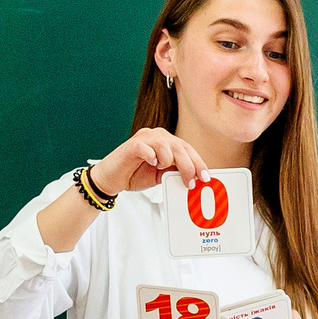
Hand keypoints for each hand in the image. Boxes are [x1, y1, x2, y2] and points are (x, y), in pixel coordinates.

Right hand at [87, 126, 209, 196]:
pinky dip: (151, 155)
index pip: (187, 149)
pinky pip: (145, 147)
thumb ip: (175, 172)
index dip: (198, 162)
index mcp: (165, 141)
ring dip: (169, 161)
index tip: (206, 177)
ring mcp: (144, 138)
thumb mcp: (161, 175)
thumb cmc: (136, 174)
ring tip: (162, 170)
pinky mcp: (132, 145)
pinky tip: (152, 163)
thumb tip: (194, 178)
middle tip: (191, 182)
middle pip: (179, 147)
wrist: (112, 178)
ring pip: (165, 146)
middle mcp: (156, 136)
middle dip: (189, 166)